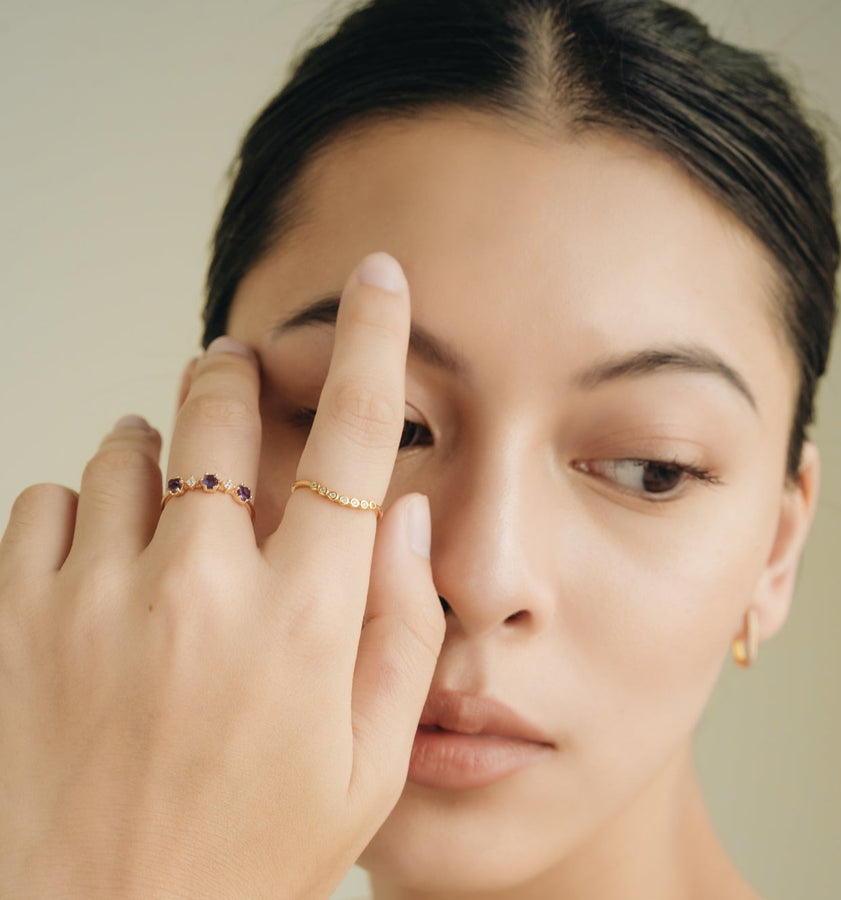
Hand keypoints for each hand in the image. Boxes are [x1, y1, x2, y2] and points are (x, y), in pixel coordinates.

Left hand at [0, 252, 444, 898]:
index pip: (351, 445)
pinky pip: (43, 501)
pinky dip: (76, 509)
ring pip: (124, 451)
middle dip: (230, 373)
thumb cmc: (245, 854)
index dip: (371, 347)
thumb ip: (399, 631)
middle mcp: (197, 589)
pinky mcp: (13, 620)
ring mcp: (93, 598)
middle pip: (215, 412)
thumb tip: (403, 520)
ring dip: (155, 457)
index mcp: (300, 622)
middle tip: (234, 372)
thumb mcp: (365, 765)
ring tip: (169, 511)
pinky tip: (99, 560)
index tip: (376, 283)